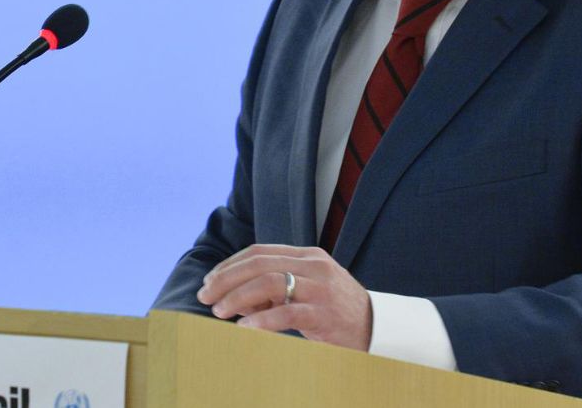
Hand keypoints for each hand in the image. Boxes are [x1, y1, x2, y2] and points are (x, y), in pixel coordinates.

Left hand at [196, 244, 372, 350]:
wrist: (376, 329)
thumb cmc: (334, 310)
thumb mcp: (307, 290)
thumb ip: (277, 287)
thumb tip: (235, 294)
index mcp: (307, 256)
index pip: (260, 252)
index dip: (230, 265)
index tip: (210, 280)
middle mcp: (314, 266)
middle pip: (260, 264)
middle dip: (226, 279)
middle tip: (205, 296)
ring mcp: (320, 289)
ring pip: (270, 283)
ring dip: (238, 297)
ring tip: (219, 312)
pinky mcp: (324, 314)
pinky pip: (286, 312)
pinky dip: (261, 319)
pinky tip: (244, 328)